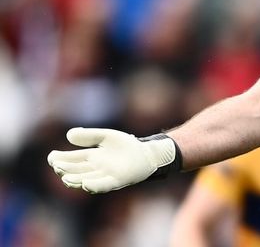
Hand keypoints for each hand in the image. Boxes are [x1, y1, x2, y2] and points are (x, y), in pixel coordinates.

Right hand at [47, 128, 177, 193]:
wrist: (147, 153)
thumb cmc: (126, 146)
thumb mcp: (106, 136)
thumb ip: (89, 135)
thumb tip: (68, 135)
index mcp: (91, 157)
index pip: (72, 159)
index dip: (60, 159)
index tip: (51, 157)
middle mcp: (95, 169)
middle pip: (76, 171)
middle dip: (66, 170)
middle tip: (57, 166)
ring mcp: (105, 175)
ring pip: (86, 179)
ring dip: (76, 180)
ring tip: (66, 177)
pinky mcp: (118, 180)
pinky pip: (104, 185)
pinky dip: (95, 185)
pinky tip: (86, 184)